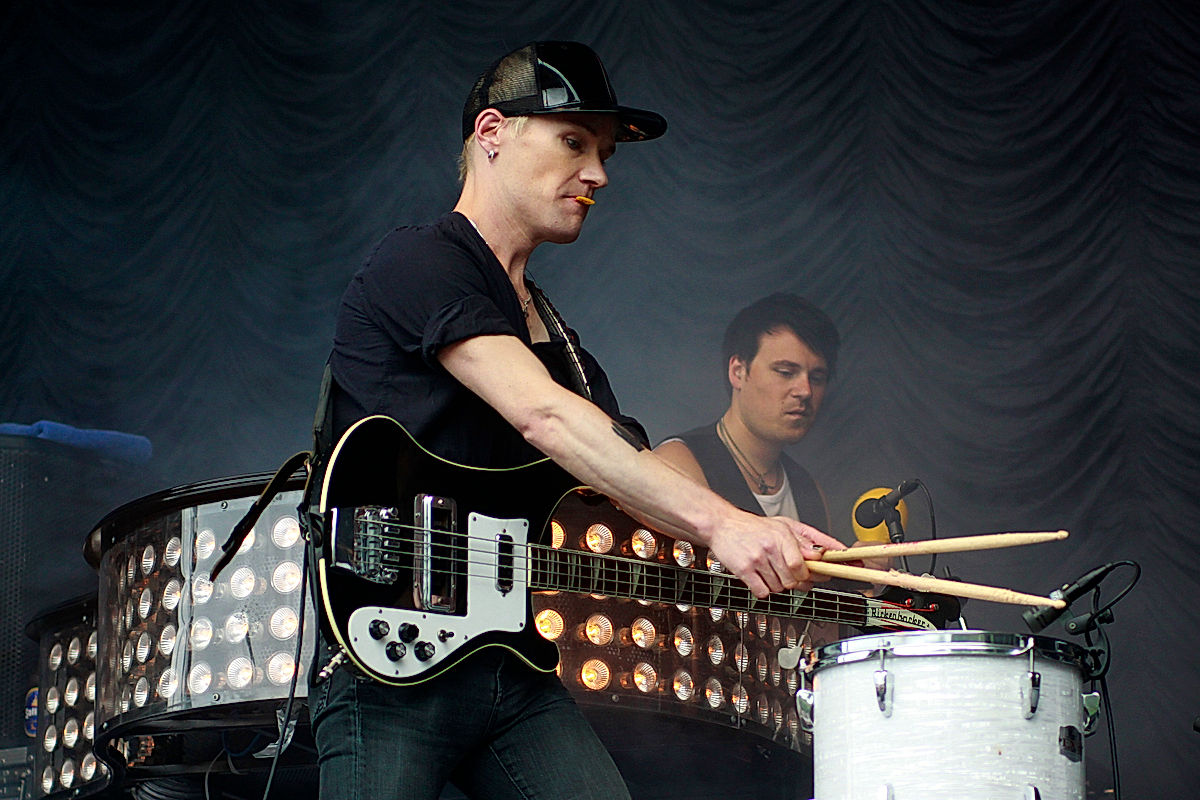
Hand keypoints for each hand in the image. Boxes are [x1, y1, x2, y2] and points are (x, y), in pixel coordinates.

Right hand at [708, 511, 845, 598]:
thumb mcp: (783, 525)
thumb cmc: (753, 526)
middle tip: (794, 578)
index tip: (817, 577)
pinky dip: (765, 590)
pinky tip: (762, 579)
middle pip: (793, 580)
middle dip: (797, 583)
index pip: (803, 565)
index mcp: (782, 535)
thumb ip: (806, 539)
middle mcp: (770, 547)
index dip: (812, 575)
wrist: (722, 524)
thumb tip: (826, 551)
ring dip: (779, 586)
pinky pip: (762, 592)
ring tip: (773, 573)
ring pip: (779, 588)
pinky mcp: (743, 570)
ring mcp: (756, 559)